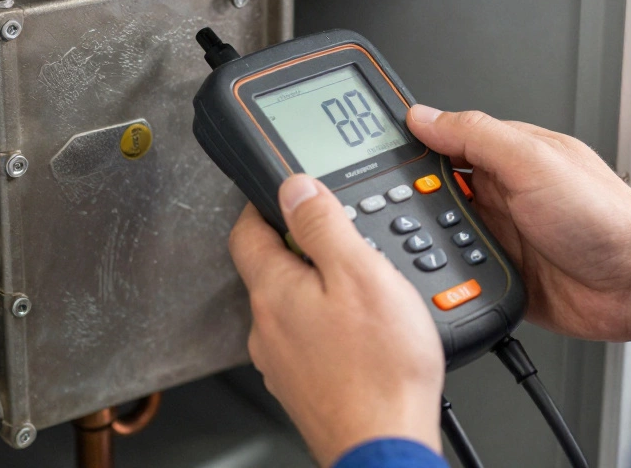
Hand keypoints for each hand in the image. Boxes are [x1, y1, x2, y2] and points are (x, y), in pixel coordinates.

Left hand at [229, 174, 444, 465]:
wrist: (385, 444)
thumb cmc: (379, 370)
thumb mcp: (359, 273)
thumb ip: (322, 225)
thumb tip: (295, 188)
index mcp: (273, 291)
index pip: (246, 231)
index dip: (264, 203)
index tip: (286, 192)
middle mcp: (266, 328)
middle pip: (272, 269)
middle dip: (303, 249)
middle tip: (344, 240)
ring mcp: (282, 362)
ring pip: (292, 307)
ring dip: (320, 290)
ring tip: (364, 289)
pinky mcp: (303, 387)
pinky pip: (309, 341)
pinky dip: (330, 327)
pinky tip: (363, 334)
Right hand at [407, 105, 630, 361]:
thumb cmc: (606, 217)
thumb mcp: (533, 161)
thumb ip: (476, 135)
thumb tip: (424, 115)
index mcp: (506, 156)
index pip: (443, 143)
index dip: (412, 150)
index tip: (381, 161)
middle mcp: (500, 193)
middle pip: (432, 194)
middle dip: (416, 206)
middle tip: (411, 214)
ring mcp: (500, 237)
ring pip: (438, 239)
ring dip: (434, 247)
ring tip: (439, 249)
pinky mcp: (500, 277)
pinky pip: (458, 279)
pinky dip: (450, 282)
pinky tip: (451, 281)